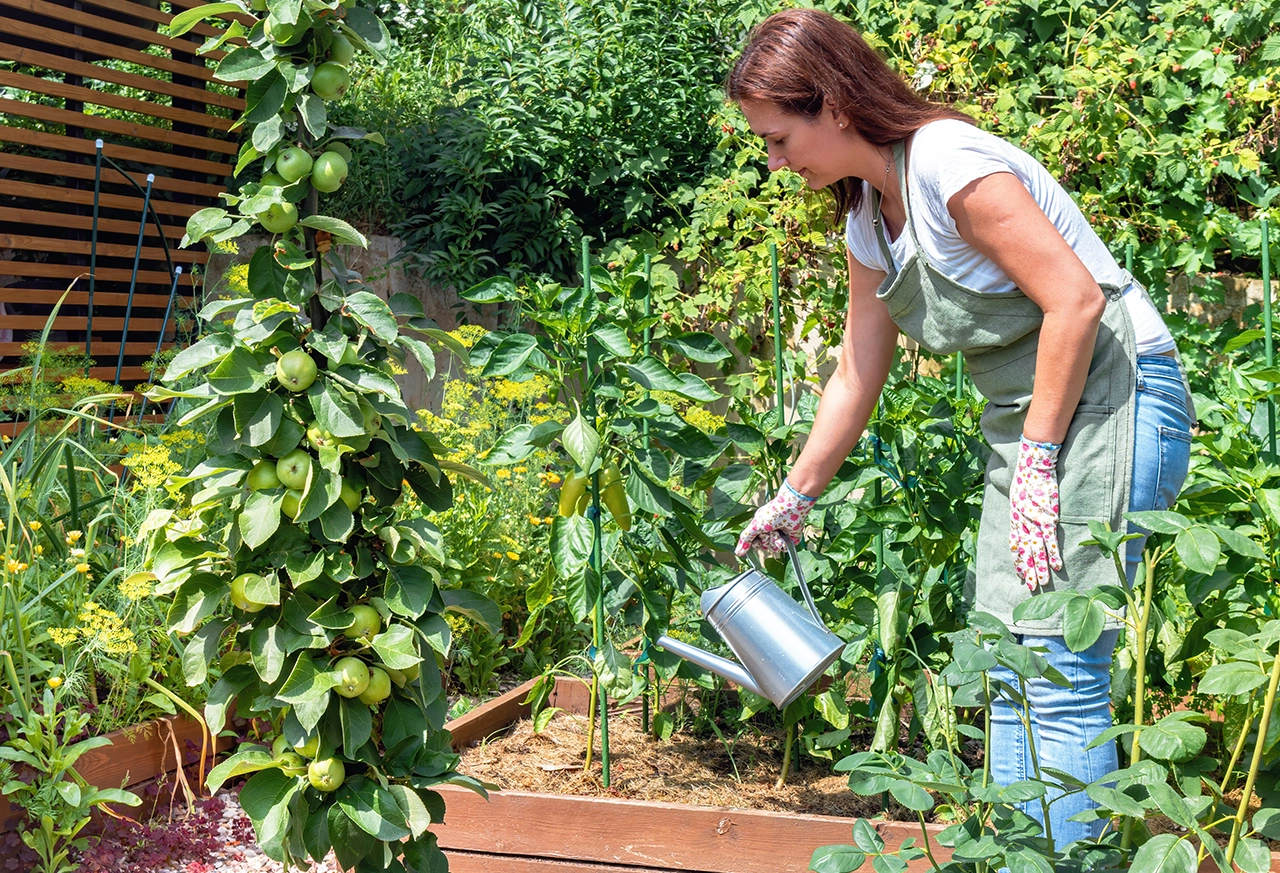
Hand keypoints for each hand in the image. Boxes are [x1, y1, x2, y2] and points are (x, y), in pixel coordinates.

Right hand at [735, 479, 816, 556]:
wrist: (789, 509)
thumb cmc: (771, 513)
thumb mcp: (754, 526)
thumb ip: (746, 539)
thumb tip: (738, 553)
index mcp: (761, 527)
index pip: (755, 542)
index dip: (755, 543)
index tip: (757, 539)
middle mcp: (770, 532)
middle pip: (764, 546)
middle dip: (765, 539)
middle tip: (769, 530)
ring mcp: (781, 535)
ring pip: (774, 548)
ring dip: (774, 540)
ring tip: (777, 530)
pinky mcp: (791, 539)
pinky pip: (784, 548)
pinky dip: (783, 543)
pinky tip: (784, 535)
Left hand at [1009, 436, 1063, 590]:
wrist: (1033, 463)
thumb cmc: (1028, 477)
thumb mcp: (1019, 495)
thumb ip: (1021, 508)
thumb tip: (1025, 515)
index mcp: (1015, 517)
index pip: (1015, 544)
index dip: (1017, 559)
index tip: (1019, 573)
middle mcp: (1022, 522)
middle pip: (1024, 551)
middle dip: (1027, 570)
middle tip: (1029, 587)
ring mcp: (1034, 520)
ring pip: (1036, 549)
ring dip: (1039, 567)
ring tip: (1041, 583)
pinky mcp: (1047, 516)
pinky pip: (1050, 539)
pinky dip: (1053, 553)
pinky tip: (1056, 566)